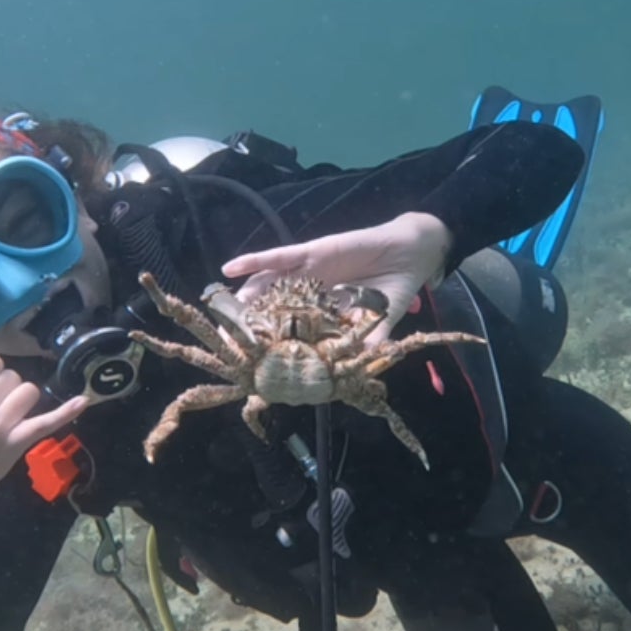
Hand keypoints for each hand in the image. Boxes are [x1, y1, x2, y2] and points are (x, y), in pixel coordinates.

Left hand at [222, 211, 453, 344]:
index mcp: (321, 314)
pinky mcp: (313, 253)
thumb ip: (362, 346)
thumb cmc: (394, 292)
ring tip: (218, 310)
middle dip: (246, 324)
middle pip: (269, 309)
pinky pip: (279, 257)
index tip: (248, 364)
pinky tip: (230, 268)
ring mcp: (308, 272)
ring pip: (267, 284)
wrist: (412, 256)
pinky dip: (254, 261)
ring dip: (242, 296)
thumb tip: (349, 378)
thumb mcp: (377, 326)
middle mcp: (308, 293)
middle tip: (223, 342)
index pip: (288, 332)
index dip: (268, 346)